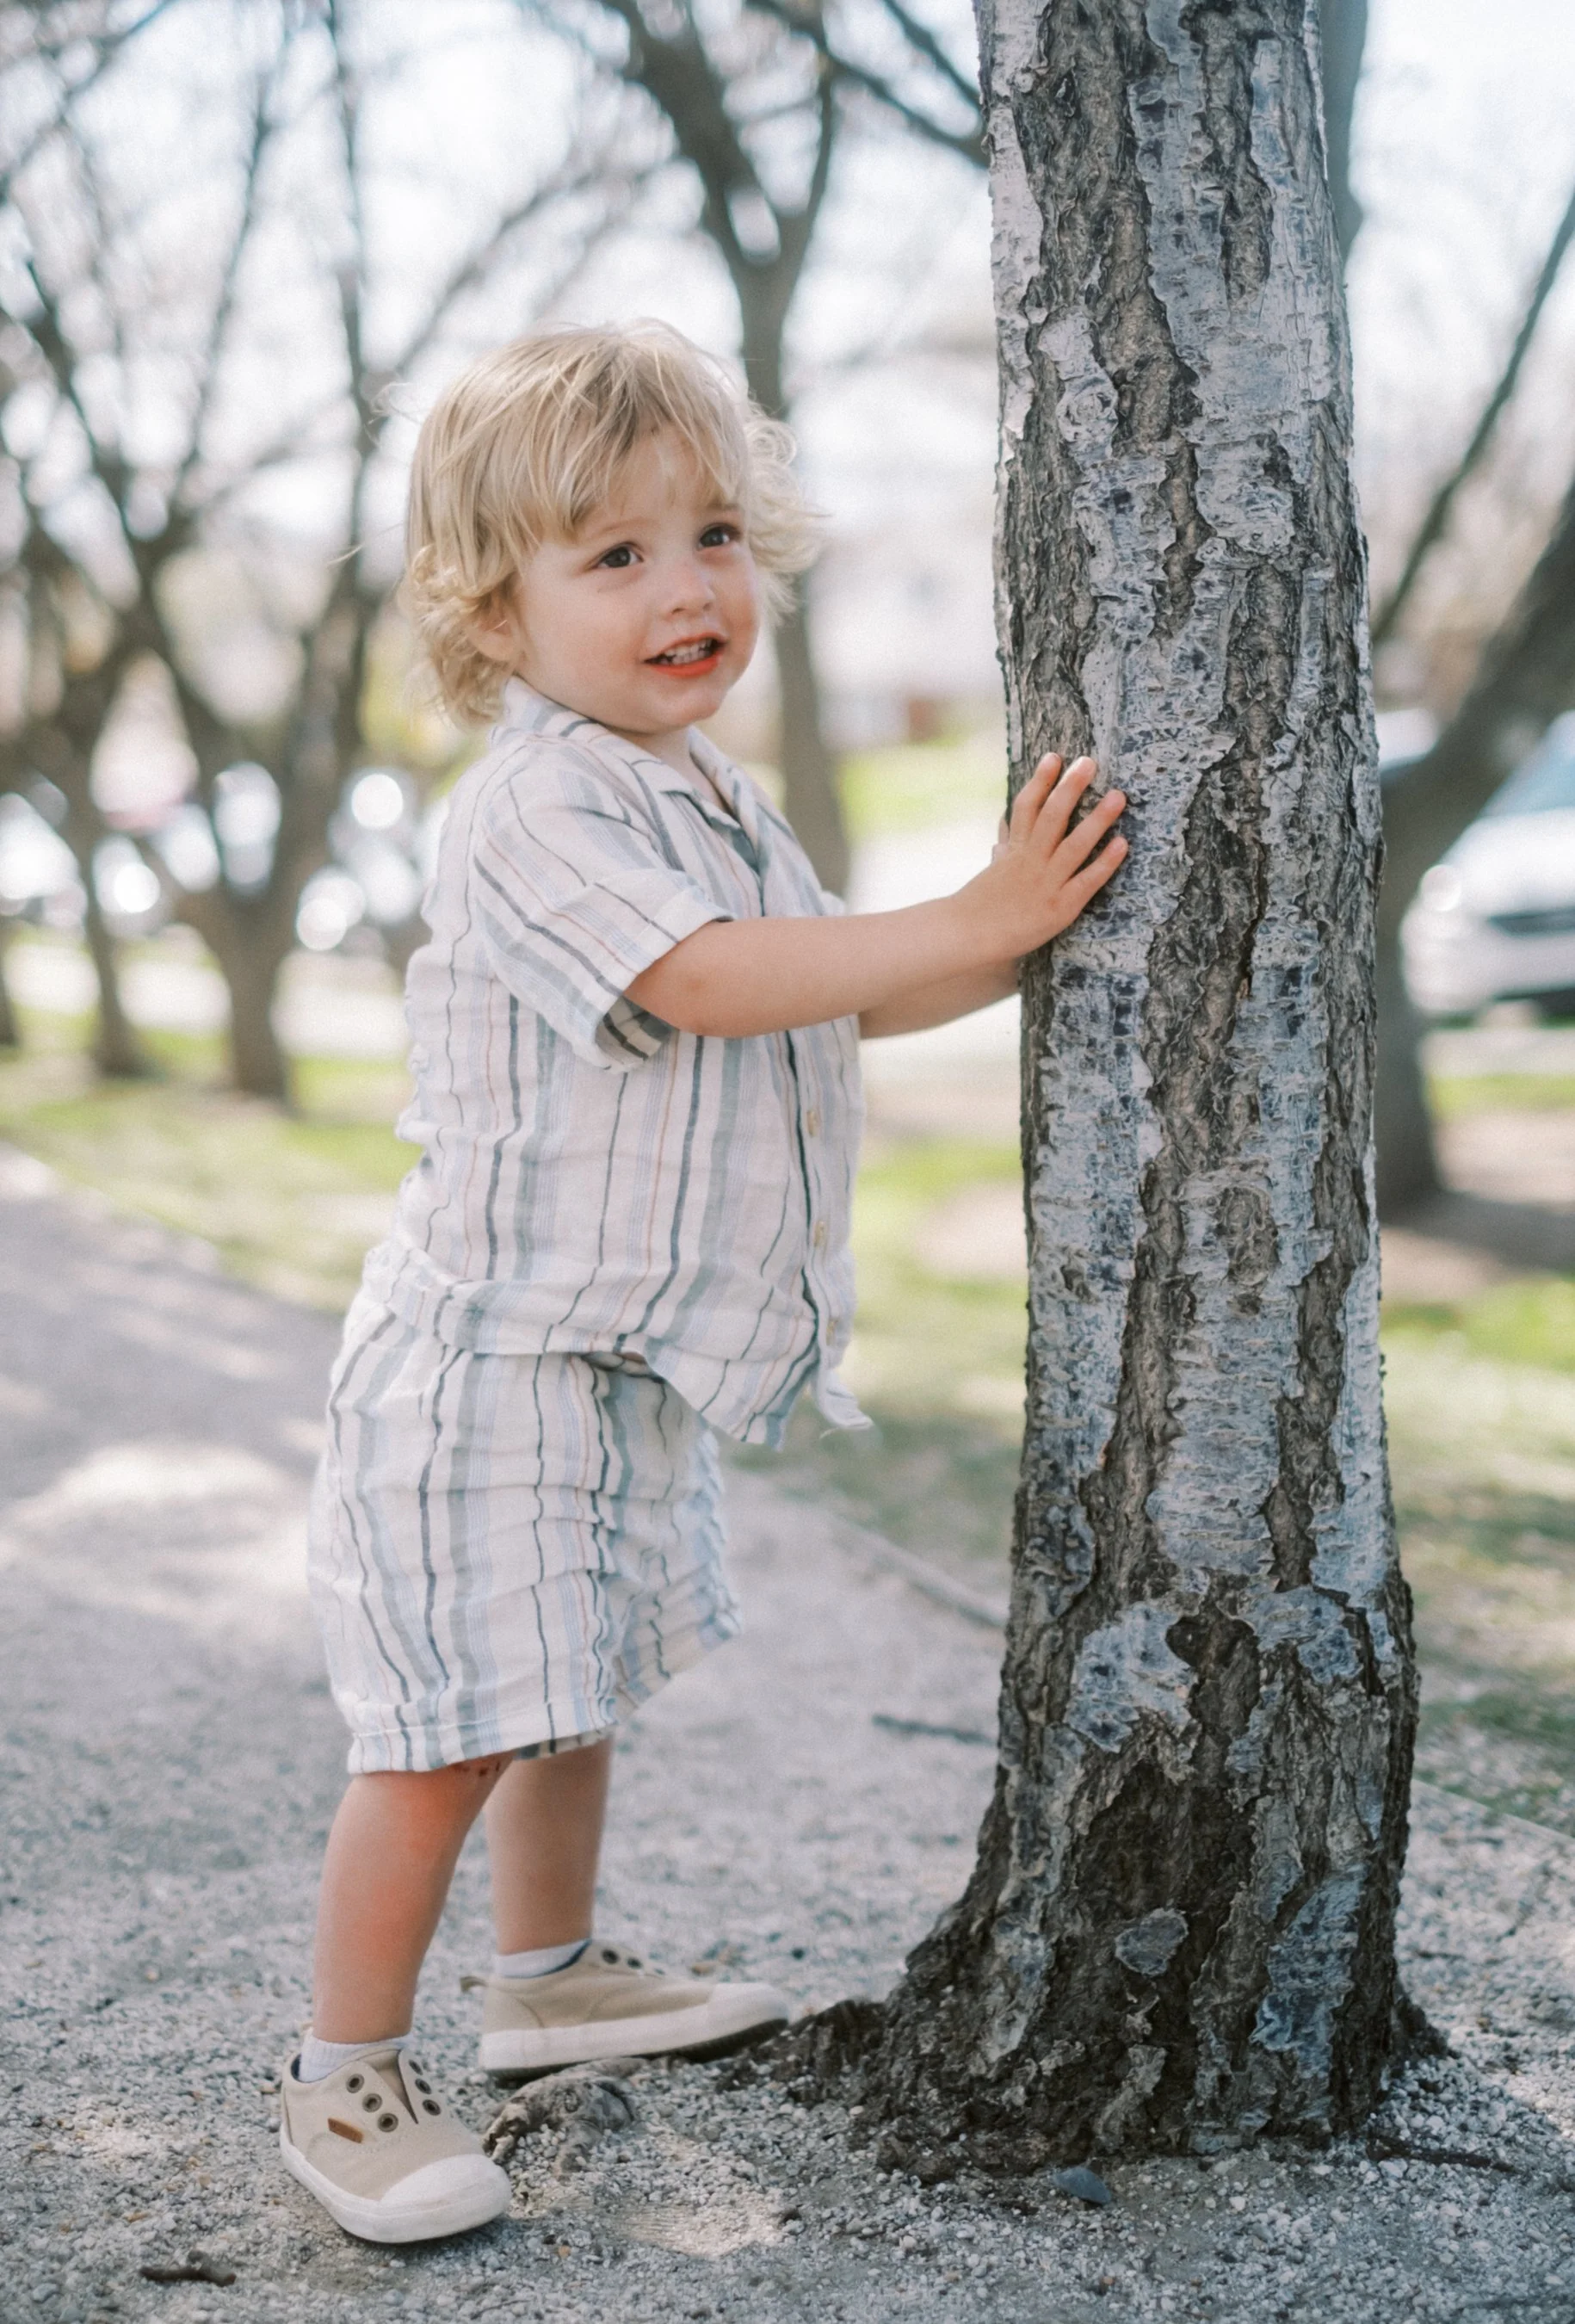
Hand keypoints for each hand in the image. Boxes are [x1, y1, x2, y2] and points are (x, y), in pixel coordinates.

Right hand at [963, 753, 1126, 959]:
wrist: (964, 936)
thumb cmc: (979, 907)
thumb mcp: (992, 872)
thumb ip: (1003, 849)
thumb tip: (1002, 829)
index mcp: (1015, 851)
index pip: (1027, 807)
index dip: (1041, 780)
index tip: (1054, 757)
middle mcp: (1031, 861)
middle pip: (1052, 816)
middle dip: (1071, 787)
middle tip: (1089, 762)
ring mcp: (1046, 883)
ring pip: (1074, 844)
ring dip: (1098, 819)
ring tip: (1118, 796)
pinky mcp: (1060, 908)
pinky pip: (1086, 881)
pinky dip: (1105, 862)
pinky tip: (1122, 844)